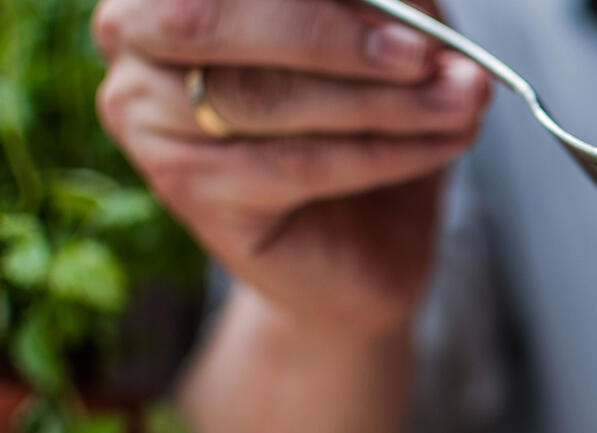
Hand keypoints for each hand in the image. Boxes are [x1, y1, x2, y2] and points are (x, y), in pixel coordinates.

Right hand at [92, 0, 491, 337]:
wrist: (363, 244)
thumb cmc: (368, 117)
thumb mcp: (388, 31)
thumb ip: (388, 1)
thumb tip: (411, 14)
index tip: (406, 17)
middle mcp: (134, 31)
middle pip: (216, 16)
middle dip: (338, 36)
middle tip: (429, 56)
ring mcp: (146, 114)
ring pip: (267, 97)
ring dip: (382, 100)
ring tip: (463, 102)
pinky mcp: (187, 189)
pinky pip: (295, 161)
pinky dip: (384, 150)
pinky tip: (444, 141)